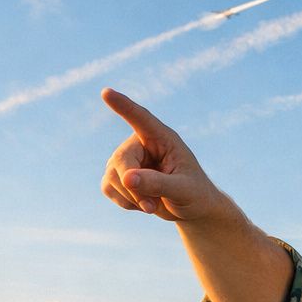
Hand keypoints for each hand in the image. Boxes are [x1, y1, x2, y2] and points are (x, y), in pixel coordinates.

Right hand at [99, 88, 232, 223]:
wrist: (192, 209)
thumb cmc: (195, 194)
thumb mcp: (183, 190)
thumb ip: (158, 183)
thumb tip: (127, 179)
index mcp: (162, 138)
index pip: (140, 118)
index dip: (123, 105)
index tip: (106, 92)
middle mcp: (141, 143)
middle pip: (121, 160)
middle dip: (133, 187)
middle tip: (151, 207)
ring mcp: (127, 159)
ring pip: (112, 177)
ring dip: (131, 198)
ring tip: (154, 205)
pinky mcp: (118, 175)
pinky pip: (108, 188)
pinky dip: (125, 202)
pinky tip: (143, 204)